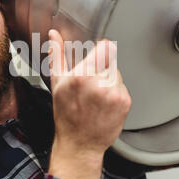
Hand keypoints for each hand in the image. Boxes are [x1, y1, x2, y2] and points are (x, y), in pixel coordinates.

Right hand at [47, 29, 131, 178]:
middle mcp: (100, 83)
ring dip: (108, 81)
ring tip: (96, 96)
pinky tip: (103, 104)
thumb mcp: (57, 84)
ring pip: (116, 74)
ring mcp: (114, 93)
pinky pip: (122, 88)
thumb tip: (54, 36)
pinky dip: (115, 93)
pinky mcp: (124, 102)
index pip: (105, 47)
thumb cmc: (66, 115)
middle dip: (101, 69)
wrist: (79, 143)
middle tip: (90, 85)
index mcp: (82, 76)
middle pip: (110, 62)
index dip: (102, 49)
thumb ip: (57, 55)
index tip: (98, 54)